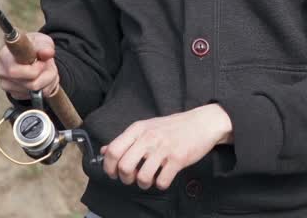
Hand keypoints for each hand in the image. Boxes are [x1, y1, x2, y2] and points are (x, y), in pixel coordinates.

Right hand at [0, 31, 58, 99]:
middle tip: (47, 64)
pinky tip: (42, 76)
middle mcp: (2, 72)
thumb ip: (45, 46)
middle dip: (46, 74)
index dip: (33, 69)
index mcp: (4, 56)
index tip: (42, 61)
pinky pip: (37, 96)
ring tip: (46, 69)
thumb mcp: (41, 41)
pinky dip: (46, 87)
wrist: (32, 56)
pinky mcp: (15, 94)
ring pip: (37, 91)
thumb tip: (47, 53)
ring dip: (48, 80)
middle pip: (31, 84)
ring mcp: (7, 85)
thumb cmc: (33, 47)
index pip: (14, 71)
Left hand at [101, 104, 232, 189]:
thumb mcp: (146, 127)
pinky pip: (162, 181)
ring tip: (149, 179)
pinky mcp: (178, 159)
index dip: (109, 167)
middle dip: (126, 179)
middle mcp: (149, 138)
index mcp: (138, 129)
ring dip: (144, 184)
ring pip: (142, 177)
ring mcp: (164, 148)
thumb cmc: (173, 127)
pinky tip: (164, 177)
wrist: (202, 123)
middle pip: (124, 167)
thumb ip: (126, 140)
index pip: (113, 150)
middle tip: (132, 178)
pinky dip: (161, 184)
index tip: (114, 173)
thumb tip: (104, 150)